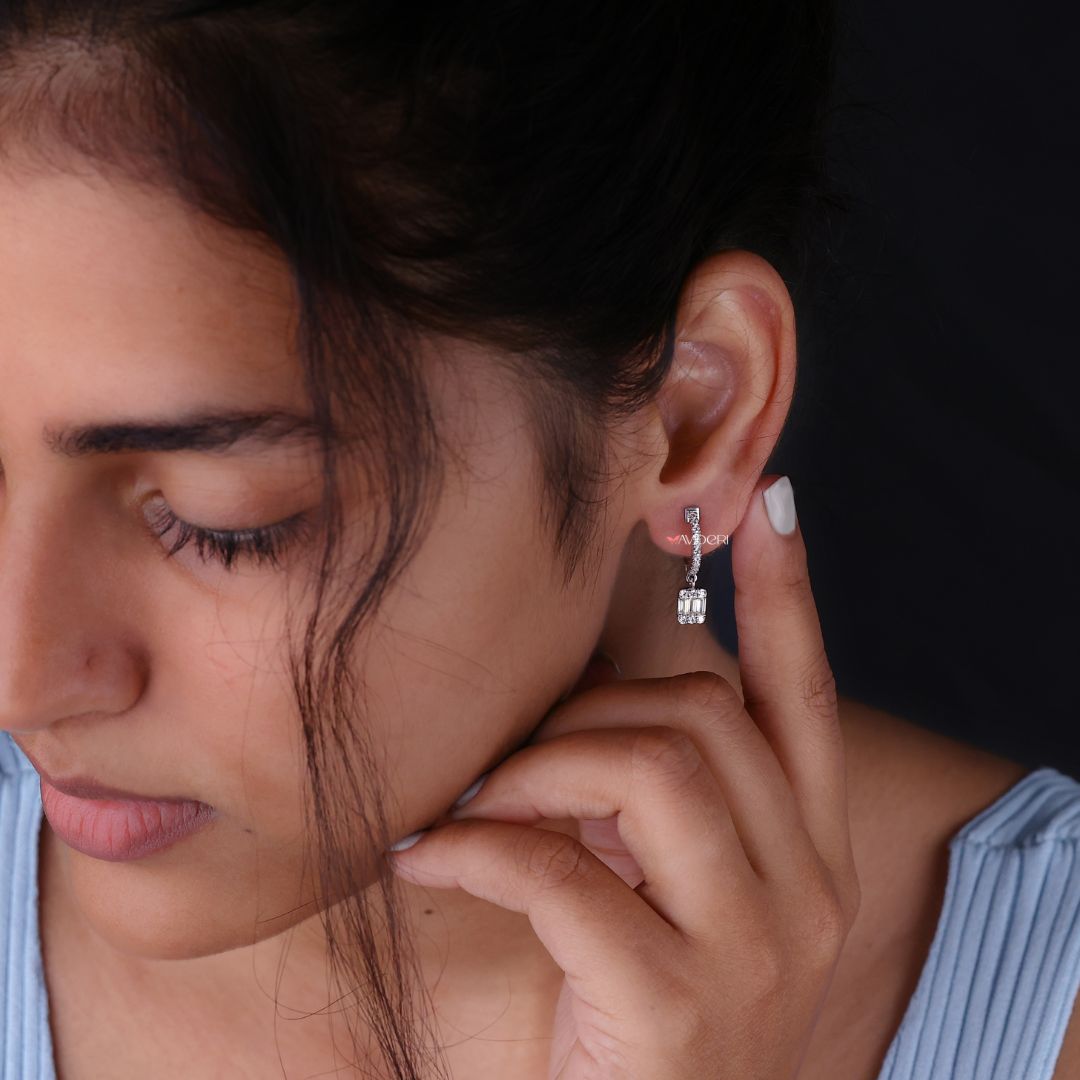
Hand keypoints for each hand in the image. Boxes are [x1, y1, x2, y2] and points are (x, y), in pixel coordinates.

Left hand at [386, 474, 859, 1079]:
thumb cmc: (630, 1007)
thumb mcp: (664, 887)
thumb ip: (653, 795)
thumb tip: (591, 689)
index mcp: (806, 854)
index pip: (807, 698)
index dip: (789, 596)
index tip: (767, 503)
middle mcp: (805, 895)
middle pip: (703, 718)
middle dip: (586, 713)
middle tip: (511, 759)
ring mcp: (752, 956)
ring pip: (651, 773)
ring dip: (537, 772)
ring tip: (477, 804)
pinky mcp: (675, 1012)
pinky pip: (562, 875)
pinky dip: (479, 849)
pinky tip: (432, 859)